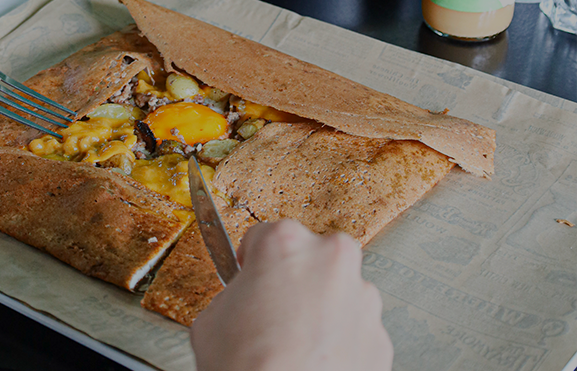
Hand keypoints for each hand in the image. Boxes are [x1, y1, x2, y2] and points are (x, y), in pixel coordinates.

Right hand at [191, 220, 392, 370]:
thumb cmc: (247, 365)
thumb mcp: (212, 318)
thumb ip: (235, 293)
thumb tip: (244, 299)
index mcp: (286, 243)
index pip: (263, 235)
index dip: (250, 260)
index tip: (248, 274)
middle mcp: (332, 260)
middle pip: (309, 257)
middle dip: (292, 279)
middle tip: (270, 311)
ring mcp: (362, 298)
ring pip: (337, 292)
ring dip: (319, 309)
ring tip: (293, 343)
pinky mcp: (380, 336)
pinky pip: (354, 328)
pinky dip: (339, 340)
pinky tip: (314, 359)